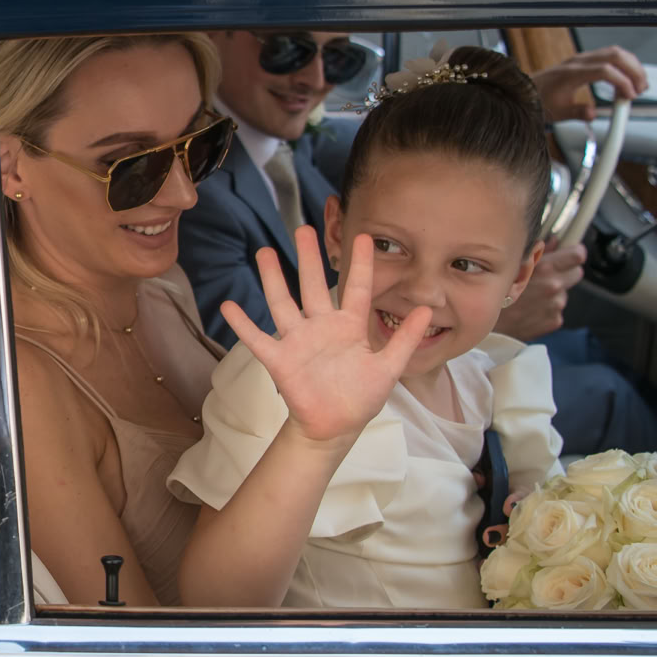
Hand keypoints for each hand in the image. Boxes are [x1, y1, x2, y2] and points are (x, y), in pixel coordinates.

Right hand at [221, 229, 430, 445]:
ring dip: (273, 279)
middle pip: (314, 286)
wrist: (335, 427)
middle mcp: (321, 326)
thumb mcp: (389, 368)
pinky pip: (258, 339)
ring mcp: (298, 341)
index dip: (362, 264)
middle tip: (303, 229)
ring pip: (283, 303)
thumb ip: (405, 340)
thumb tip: (428, 309)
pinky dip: (243, 324)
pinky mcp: (280, 360)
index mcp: (349, 326)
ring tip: (264, 252)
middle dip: (308, 258)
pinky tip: (229, 306)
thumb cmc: (361, 397)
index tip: (365, 237)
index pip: (357, 289)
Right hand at [496, 241, 582, 339]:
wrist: (482, 318)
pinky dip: (546, 309)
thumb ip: (538, 250)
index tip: (570, 253)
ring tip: (532, 294)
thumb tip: (553, 241)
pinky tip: (530, 308)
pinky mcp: (553, 321)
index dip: (573, 253)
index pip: (577, 256)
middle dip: (565, 272)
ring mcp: (555, 306)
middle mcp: (554, 287)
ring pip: (564, 293)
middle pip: (576, 274)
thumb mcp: (513, 262)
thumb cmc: (493, 288)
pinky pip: (556, 310)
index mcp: (546, 268)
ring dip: (553, 292)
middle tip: (547, 274)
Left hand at [532, 45, 647, 122]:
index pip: (605, 70)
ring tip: (638, 85)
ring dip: (631, 66)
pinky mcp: (585, 60)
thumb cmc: (540, 101)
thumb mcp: (558, 112)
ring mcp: (582, 58)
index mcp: (572, 73)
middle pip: (615, 55)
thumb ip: (577, 112)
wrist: (526, 90)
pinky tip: (627, 80)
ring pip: (615, 52)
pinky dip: (624, 65)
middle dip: (634, 71)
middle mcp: (579, 61)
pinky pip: (610, 55)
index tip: (631, 96)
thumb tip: (594, 114)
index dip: (622, 82)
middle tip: (642, 89)